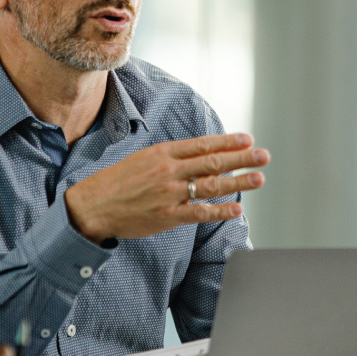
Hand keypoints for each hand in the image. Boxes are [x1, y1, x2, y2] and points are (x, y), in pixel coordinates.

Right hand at [64, 133, 268, 241]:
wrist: (92, 205)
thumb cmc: (118, 181)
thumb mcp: (143, 158)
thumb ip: (172, 157)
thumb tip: (200, 155)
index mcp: (163, 153)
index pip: (202, 144)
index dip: (228, 142)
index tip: (248, 139)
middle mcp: (168, 171)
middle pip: (213, 162)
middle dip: (242, 158)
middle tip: (264, 155)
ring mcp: (169, 194)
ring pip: (211, 185)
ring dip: (238, 181)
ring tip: (259, 178)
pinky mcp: (167, 216)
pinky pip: (200, 213)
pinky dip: (220, 211)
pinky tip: (237, 209)